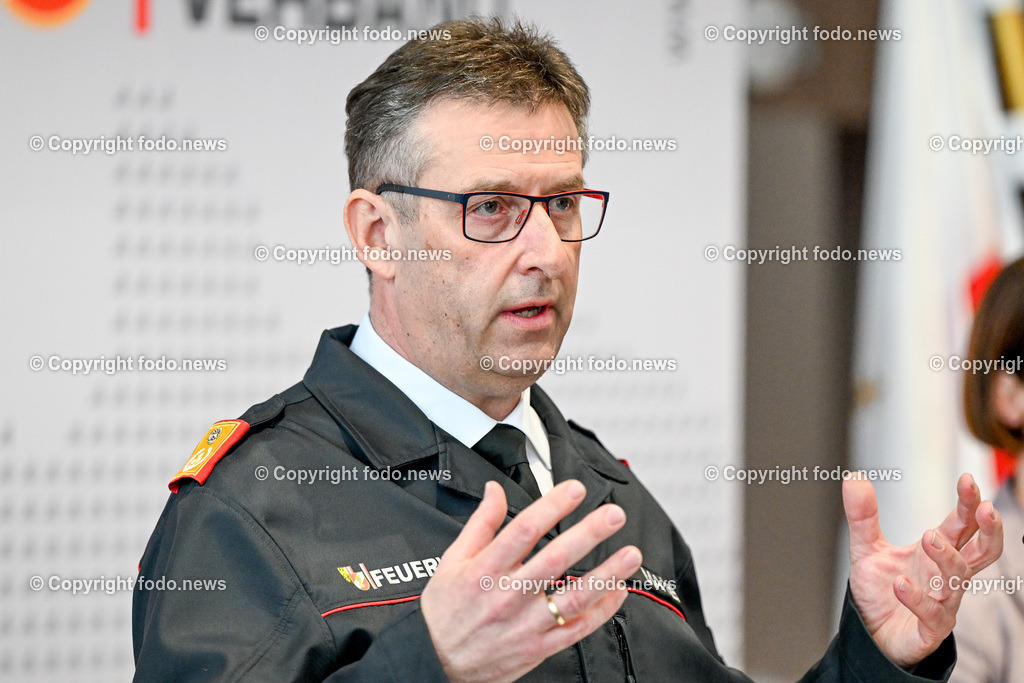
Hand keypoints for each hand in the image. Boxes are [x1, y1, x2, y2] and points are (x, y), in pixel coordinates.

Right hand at [420, 480, 641, 681]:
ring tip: (630, 554)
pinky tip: (618, 591)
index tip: (573, 490)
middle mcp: (507, 596)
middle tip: (612, 515)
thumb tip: (495, 490)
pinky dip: (602, 611)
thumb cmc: (445, 613)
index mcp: (485, 570)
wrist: (436, 663)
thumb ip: (480, 523)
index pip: (522, 530)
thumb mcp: (452, 561)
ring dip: (606, 574)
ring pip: (573, 597)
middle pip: (555, 559)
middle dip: (588, 533)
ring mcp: (526, 624)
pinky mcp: (538, 648)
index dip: (551, 506)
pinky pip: (577, 629)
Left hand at [844, 473, 1002, 667]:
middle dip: (989, 529)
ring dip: (948, 556)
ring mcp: (943, 603)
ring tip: (927, 537)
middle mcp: (945, 576)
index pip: (962, 524)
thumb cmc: (880, 591)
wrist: (870, 634)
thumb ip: (863, 516)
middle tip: (984, 508)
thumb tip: (854, 477)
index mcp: (936, 552)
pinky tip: (899, 583)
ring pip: (960, 579)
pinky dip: (917, 598)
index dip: (969, 503)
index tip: (967, 480)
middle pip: (983, 551)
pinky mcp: (931, 629)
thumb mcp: (866, 548)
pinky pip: (933, 614)